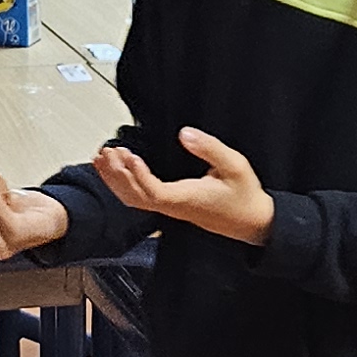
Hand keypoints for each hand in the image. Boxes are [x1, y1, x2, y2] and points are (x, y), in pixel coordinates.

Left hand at [95, 128, 274, 244]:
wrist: (252, 222)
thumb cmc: (244, 196)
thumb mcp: (234, 166)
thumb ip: (210, 148)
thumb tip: (185, 134)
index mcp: (186, 198)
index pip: (153, 191)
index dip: (137, 175)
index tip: (129, 155)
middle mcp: (174, 206)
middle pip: (134, 197)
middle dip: (116, 175)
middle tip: (107, 151)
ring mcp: (170, 208)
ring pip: (133, 200)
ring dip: (116, 180)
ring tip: (104, 157)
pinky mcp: (171, 206)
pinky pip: (140, 198)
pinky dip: (124, 183)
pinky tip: (118, 170)